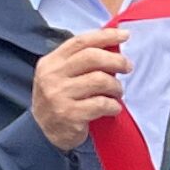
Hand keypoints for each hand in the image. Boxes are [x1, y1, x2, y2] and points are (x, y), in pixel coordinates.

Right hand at [30, 27, 130, 151]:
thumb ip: (79, 61)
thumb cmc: (58, 100)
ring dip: (116, 86)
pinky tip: (114, 108)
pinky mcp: (69, 114)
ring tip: (118, 92)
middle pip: (92, 57)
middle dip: (116, 60)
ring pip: (99, 80)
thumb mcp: (59, 76)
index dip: (105, 36)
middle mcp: (52, 76)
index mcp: (51, 62)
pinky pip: (101, 104)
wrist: (42, 133)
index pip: (81, 42)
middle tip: (127, 67)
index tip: (124, 36)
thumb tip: (112, 47)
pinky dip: (113, 106)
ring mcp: (59, 95)